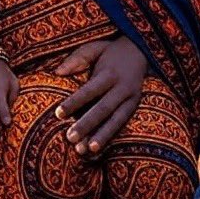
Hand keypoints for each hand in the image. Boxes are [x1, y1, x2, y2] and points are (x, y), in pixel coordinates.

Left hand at [54, 37, 145, 154]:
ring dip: (101, 136)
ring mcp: (131, 99)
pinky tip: (98, 148)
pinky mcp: (135, 107)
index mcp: (109, 73)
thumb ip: (77, 59)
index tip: (58, 114)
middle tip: (70, 138)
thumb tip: (58, 72)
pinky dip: (111, 136)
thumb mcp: (94, 48)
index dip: (74, 102)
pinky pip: (122, 124)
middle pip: (103, 109)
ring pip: (116, 120)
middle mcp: (122, 87)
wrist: (142, 52)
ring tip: (87, 150)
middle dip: (87, 124)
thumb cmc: (110, 52)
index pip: (90, 90)